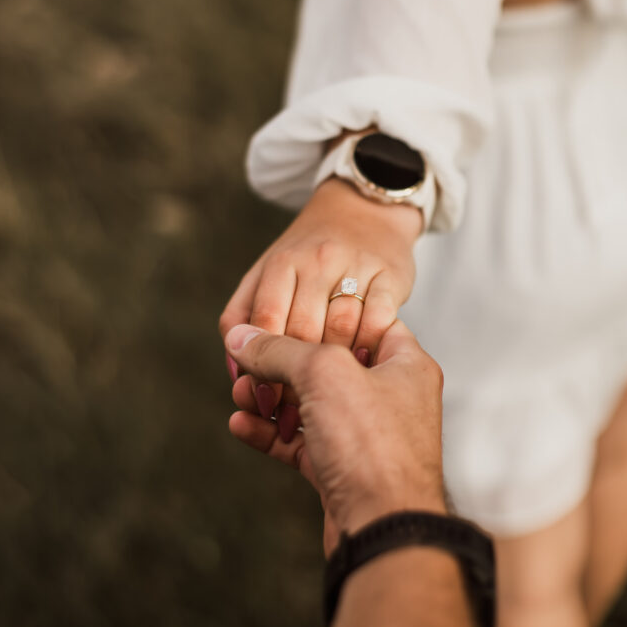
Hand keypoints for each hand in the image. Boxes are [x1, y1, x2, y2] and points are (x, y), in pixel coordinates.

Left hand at [220, 178, 421, 438]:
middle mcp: (317, 259)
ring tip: (326, 401)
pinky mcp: (391, 275)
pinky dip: (368, 350)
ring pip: (340, 328)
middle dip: (295, 380)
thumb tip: (234, 369)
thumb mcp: (267, 273)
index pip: (265, 319)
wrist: (364, 210)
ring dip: (332, 371)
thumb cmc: (306, 256)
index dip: (260, 365)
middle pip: (302, 330)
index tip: (261, 400)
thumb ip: (243, 315)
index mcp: (281, 262)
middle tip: (293, 416)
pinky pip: (379, 321)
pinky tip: (361, 370)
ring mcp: (356, 265)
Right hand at [226, 319, 445, 547]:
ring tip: (240, 395)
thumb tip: (240, 337)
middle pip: (327, 364)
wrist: (384, 529)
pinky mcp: (342, 469)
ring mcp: (365, 435)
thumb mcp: (324, 374)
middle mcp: (389, 396)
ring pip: (308, 404)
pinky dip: (269, 432)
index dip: (321, 313)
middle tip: (246, 364)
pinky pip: (299, 442)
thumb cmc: (374, 446)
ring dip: (269, 398)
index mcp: (405, 363)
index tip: (280, 314)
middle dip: (281, 363)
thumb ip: (279, 349)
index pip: (361, 320)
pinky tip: (240, 425)